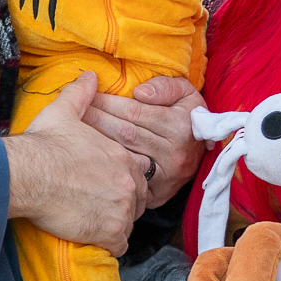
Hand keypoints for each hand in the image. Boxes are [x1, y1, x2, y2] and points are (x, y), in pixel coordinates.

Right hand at [4, 71, 146, 254]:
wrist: (28, 174)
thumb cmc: (44, 144)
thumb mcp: (63, 112)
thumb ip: (81, 94)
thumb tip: (89, 75)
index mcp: (122, 156)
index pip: (139, 171)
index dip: (124, 178)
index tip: (105, 182)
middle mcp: (128, 182)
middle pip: (137, 199)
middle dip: (122, 203)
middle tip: (98, 204)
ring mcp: (121, 209)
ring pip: (128, 223)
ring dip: (114, 224)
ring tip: (92, 221)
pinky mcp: (109, 232)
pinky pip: (118, 245)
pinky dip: (107, 244)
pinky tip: (91, 236)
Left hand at [82, 75, 204, 208]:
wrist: (207, 152)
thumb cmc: (188, 116)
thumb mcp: (186, 93)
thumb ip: (166, 86)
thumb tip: (140, 91)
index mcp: (179, 126)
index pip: (134, 111)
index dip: (108, 102)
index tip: (88, 95)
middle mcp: (174, 153)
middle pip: (124, 133)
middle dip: (96, 120)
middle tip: (74, 112)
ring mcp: (166, 176)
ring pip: (123, 156)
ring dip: (96, 142)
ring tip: (75, 130)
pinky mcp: (158, 194)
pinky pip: (127, 179)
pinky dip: (108, 168)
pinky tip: (91, 157)